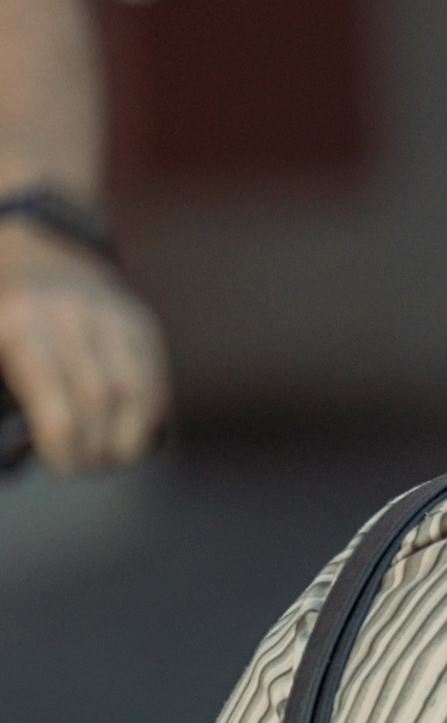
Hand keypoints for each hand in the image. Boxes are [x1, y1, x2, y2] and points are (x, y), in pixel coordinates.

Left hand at [0, 226, 166, 469]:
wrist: (38, 255)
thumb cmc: (9, 323)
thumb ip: (13, 399)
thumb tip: (30, 454)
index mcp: (20, 324)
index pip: (54, 399)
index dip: (65, 446)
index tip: (64, 467)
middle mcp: (69, 315)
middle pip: (98, 399)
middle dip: (98, 447)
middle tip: (92, 466)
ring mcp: (110, 314)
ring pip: (135, 389)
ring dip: (130, 438)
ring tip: (117, 457)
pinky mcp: (140, 321)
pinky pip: (155, 376)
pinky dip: (151, 414)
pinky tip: (138, 432)